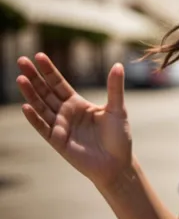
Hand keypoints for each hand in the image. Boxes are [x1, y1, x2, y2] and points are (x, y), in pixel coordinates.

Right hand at [16, 53, 132, 189]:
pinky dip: (35, 118)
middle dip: (34, 77)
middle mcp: (66, 113)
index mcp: (78, 104)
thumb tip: (118, 64)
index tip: (39, 55)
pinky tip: (26, 106)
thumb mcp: (117, 109)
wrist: (117, 163)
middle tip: (21, 60)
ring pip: (41, 107)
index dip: (49, 71)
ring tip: (20, 78)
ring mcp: (60, 127)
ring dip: (31, 93)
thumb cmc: (118, 137)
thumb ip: (114, 88)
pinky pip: (43, 128)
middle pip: (46, 92)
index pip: (59, 84)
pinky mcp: (58, 142)